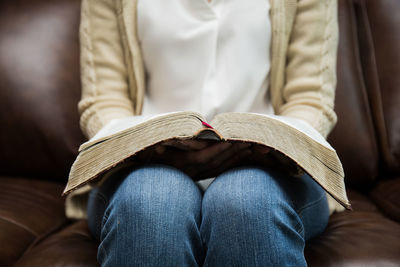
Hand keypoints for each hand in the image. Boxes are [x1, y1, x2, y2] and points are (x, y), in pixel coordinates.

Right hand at [136, 139, 254, 178]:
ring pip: (218, 167)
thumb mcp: (149, 150)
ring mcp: (194, 174)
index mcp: (178, 164)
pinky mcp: (198, 174)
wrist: (148, 177)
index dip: (215, 150)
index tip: (229, 140)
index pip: (200, 158)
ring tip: (250, 147)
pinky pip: (217, 170)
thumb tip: (159, 148)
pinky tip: (241, 157)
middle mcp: (188, 171)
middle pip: (214, 162)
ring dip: (234, 158)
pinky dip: (230, 163)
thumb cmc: (147, 156)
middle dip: (231, 152)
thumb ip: (157, 148)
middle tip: (248, 141)